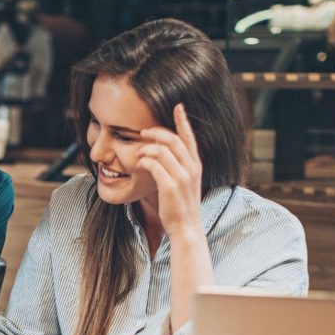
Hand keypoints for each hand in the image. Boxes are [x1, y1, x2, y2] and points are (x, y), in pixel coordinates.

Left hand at [135, 103, 202, 241]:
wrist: (186, 227)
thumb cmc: (182, 205)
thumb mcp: (185, 182)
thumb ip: (178, 166)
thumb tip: (161, 152)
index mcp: (196, 165)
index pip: (190, 138)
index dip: (183, 121)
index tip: (178, 107)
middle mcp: (191, 168)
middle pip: (172, 140)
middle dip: (156, 132)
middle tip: (143, 132)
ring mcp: (182, 177)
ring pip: (161, 151)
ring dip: (146, 149)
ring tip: (138, 154)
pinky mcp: (170, 186)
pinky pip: (154, 165)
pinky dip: (144, 161)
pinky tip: (139, 164)